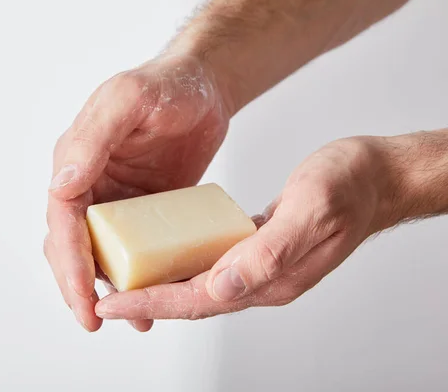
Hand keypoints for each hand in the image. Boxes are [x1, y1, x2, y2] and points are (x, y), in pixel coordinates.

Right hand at [45, 55, 230, 330]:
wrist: (203, 90)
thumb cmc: (166, 85)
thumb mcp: (129, 99)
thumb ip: (94, 138)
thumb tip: (62, 184)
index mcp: (76, 160)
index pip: (63, 219)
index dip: (69, 261)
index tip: (83, 297)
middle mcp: (88, 184)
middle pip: (72, 245)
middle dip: (79, 286)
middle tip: (95, 321)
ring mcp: (115, 200)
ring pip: (100, 254)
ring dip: (108, 289)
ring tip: (133, 319)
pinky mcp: (141, 210)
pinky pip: (133, 249)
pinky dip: (139, 275)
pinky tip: (156, 294)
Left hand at [94, 137, 400, 319]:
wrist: (377, 179)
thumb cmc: (350, 187)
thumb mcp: (311, 209)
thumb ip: (269, 252)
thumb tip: (222, 286)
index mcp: (271, 276)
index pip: (199, 298)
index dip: (152, 302)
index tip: (112, 302)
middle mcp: (263, 280)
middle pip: (193, 300)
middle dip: (147, 302)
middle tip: (104, 298)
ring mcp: (262, 267)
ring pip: (200, 285)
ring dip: (161, 288)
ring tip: (123, 282)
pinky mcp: (259, 250)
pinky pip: (212, 265)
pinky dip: (183, 265)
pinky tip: (165, 255)